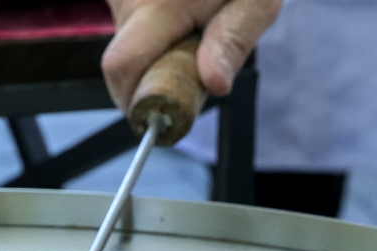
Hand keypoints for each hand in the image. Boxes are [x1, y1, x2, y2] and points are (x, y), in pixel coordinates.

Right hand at [101, 0, 280, 111]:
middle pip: (122, 63)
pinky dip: (152, 37)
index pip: (121, 68)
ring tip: (192, 31)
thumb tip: (216, 85)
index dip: (134, 101)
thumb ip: (234, 40)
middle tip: (192, 66)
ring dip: (155, 55)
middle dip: (153, 78)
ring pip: (126, 47)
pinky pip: (130, 30)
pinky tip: (179, 20)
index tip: (162, 113)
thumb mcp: (256, 1)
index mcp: (158, 4)